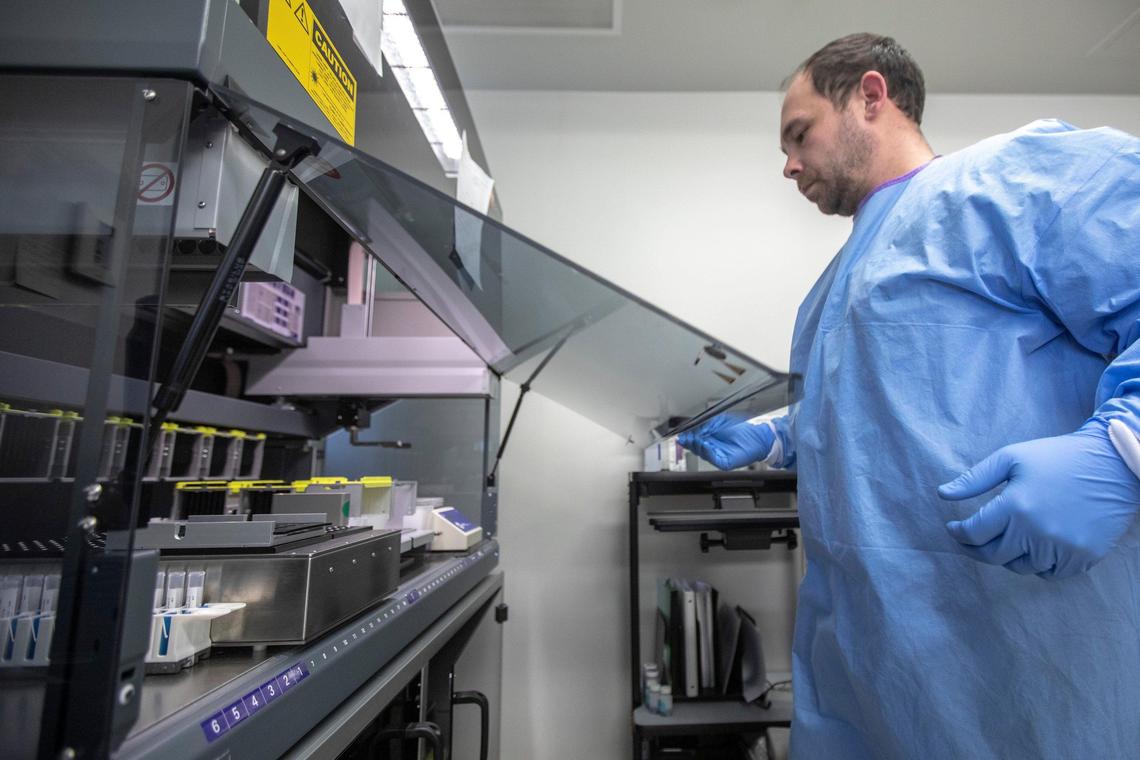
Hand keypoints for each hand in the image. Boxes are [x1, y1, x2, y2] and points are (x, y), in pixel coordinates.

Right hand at [677, 413, 775, 469]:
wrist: (758, 435)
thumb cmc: (743, 428)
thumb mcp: (720, 422)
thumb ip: (706, 426)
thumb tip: (692, 431)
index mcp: (711, 439)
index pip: (695, 440)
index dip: (688, 437)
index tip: (682, 434)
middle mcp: (713, 449)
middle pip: (696, 448)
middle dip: (690, 441)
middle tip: (686, 436)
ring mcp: (718, 456)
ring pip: (702, 453)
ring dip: (697, 446)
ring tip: (695, 438)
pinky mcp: (724, 462)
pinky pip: (712, 459)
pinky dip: (707, 451)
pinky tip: (704, 444)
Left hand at [939, 423, 1139, 577]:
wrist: (1112, 464)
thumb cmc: (1057, 457)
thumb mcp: (1012, 458)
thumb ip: (974, 479)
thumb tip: (942, 495)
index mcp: (1015, 506)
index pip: (973, 534)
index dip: (958, 533)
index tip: (953, 529)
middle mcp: (1036, 532)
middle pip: (993, 555)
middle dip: (976, 548)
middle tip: (971, 540)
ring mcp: (1061, 548)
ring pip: (1020, 567)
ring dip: (1009, 556)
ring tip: (1009, 538)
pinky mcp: (1083, 557)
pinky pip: (1049, 574)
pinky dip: (1039, 565)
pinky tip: (1036, 546)